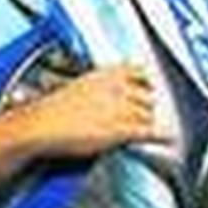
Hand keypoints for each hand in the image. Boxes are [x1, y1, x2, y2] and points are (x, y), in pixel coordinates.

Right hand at [21, 64, 171, 159]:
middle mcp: (117, 88)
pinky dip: (160, 135)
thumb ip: (97, 86)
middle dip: (147, 105)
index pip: (138, 70)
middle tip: (145, 113)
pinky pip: (148, 131)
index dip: (146, 81)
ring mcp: (120, 109)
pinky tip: (166, 137)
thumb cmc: (52, 110)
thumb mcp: (76, 86)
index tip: (149, 85)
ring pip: (148, 114)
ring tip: (149, 127)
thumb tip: (104, 92)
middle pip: (148, 96)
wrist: (40, 125)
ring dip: (148, 121)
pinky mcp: (120, 130)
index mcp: (105, 74)